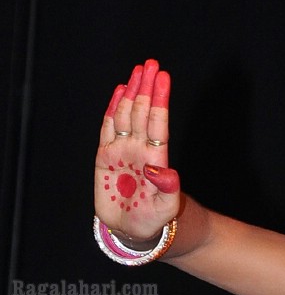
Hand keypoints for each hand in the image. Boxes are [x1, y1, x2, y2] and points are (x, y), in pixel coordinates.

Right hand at [95, 59, 180, 245]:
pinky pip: (109, 128)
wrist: (133, 231)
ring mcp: (123, 151)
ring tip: (139, 71)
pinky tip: (120, 91)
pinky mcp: (105, 157)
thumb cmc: (154, 221)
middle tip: (151, 63)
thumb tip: (163, 171)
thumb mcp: (165, 209)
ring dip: (133, 92)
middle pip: (143, 113)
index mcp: (155, 159)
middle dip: (147, 88)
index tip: (163, 78)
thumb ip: (167, 190)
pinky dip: (114, 109)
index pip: (158, 123)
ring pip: (128, 115)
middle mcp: (140, 150)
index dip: (160, 100)